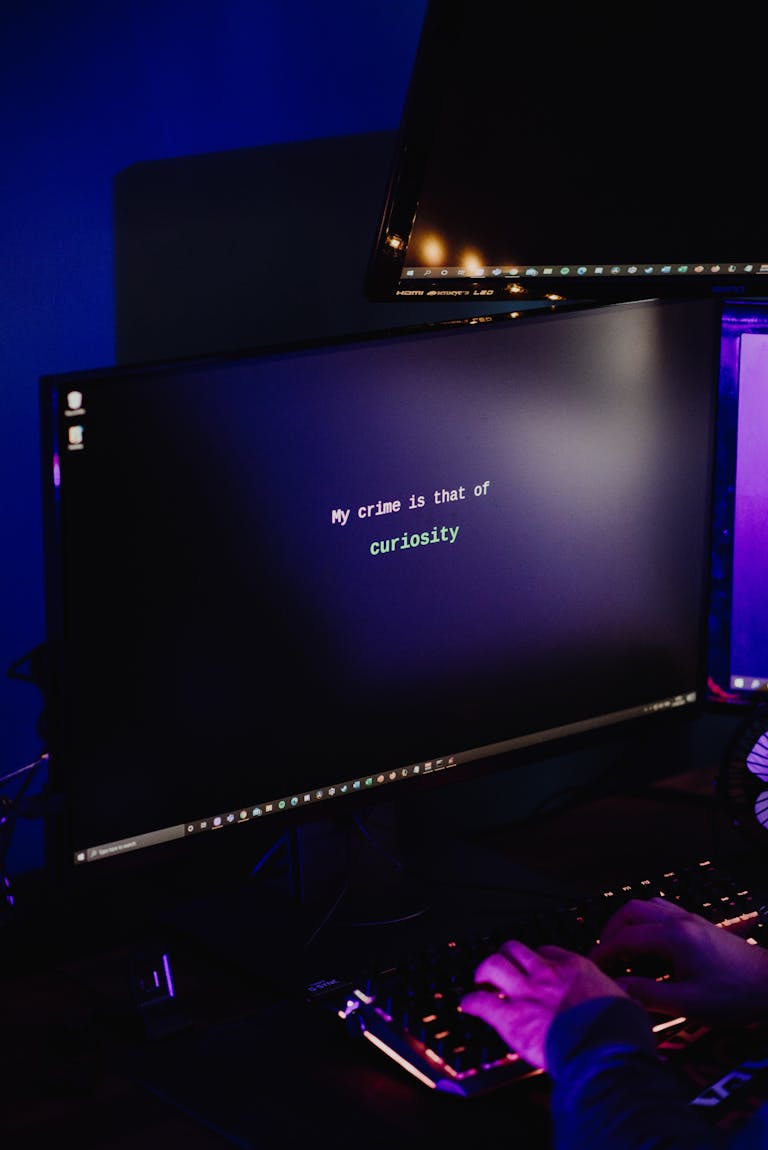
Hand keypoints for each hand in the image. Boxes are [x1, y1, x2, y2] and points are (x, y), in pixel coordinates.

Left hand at [460, 939, 626, 1070]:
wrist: (605, 1052)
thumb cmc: (619, 1032)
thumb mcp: (627, 1004)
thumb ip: (618, 998)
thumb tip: (627, 1003)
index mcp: (575, 968)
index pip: (548, 951)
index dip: (539, 957)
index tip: (536, 965)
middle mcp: (547, 974)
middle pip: (515, 949)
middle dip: (505, 955)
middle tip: (502, 965)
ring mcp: (527, 994)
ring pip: (494, 965)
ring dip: (484, 970)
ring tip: (480, 977)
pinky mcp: (511, 1018)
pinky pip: (482, 1002)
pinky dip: (470, 1002)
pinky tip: (467, 1005)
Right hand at [590, 896, 767, 1024]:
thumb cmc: (734, 995)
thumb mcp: (689, 1003)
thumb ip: (648, 994)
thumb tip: (617, 987)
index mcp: (673, 937)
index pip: (625, 937)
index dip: (603, 951)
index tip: (590, 965)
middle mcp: (679, 920)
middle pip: (631, 911)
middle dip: (610, 930)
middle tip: (602, 953)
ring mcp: (690, 919)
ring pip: (647, 906)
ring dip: (627, 922)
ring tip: (620, 945)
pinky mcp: (700, 924)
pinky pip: (662, 910)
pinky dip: (645, 920)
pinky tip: (648, 941)